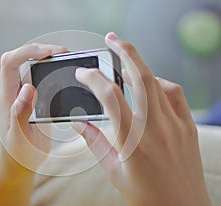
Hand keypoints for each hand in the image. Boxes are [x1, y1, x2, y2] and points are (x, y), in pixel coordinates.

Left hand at [0, 43, 67, 169]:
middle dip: (40, 49)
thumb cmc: (19, 152)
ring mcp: (26, 92)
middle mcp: (15, 90)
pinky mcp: (37, 96)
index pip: (9, 63)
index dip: (26, 52)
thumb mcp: (20, 137)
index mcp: (8, 97)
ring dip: (49, 56)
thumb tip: (28, 88)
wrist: (22, 161)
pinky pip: (43, 75)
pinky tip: (66, 70)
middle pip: (21, 56)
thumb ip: (20, 113)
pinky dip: (55, 67)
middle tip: (64, 53)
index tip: (48, 53)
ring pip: (32, 63)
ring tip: (68, 58)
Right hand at [72, 33, 210, 205]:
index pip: (110, 96)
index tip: (82, 74)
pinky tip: (152, 87)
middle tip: (112, 39)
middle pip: (141, 76)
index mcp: (133, 141)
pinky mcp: (188, 126)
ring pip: (158, 82)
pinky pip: (175, 94)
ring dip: (141, 66)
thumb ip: (95, 142)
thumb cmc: (146, 196)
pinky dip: (161, 84)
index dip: (93, 79)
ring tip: (127, 62)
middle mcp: (156, 127)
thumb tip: (78, 122)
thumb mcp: (114, 172)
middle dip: (124, 51)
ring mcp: (176, 125)